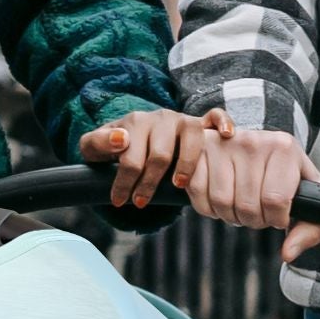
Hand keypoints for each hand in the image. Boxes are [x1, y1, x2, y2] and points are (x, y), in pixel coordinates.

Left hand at [79, 108, 212, 208]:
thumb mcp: (94, 147)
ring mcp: (183, 119)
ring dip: (186, 165)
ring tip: (178, 186)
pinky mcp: (200, 122)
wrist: (130, 136)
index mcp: (136, 121)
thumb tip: (122, 139)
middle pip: (161, 155)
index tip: (120, 200)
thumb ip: (96, 143)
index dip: (125, 181)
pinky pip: (216, 116)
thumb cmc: (113, 147)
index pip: (132, 155)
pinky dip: (223, 122)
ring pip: (191, 138)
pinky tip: (225, 135)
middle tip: (140, 203)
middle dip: (148, 183)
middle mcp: (162, 118)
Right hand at [180, 120, 319, 260]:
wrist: (259, 146)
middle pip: (247, 205)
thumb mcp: (308, 196)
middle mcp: (254, 141)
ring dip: (230, 216)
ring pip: (221, 201)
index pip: (276, 200)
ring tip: (240, 206)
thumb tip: (288, 254)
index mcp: (284, 148)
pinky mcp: (201, 148)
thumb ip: (310, 229)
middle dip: (252, 220)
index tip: (277, 215)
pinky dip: (208, 207)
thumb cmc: (284, 175)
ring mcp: (224, 144)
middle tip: (257, 212)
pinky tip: (221, 200)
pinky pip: (198, 191)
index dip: (275, 219)